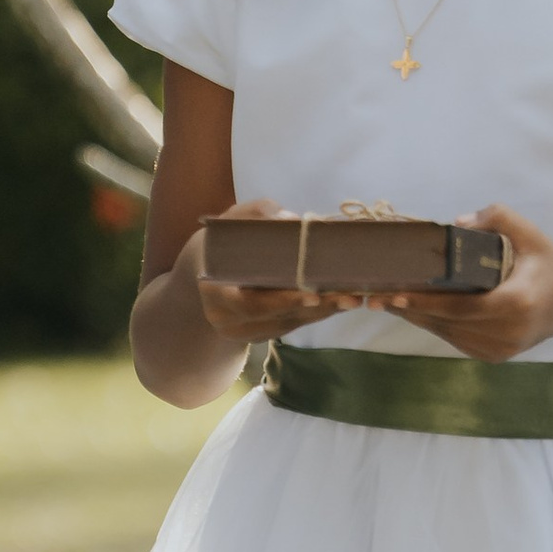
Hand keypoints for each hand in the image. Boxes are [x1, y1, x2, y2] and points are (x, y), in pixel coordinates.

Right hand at [183, 201, 358, 345]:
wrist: (199, 280)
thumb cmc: (217, 245)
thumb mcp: (228, 223)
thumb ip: (257, 215)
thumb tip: (293, 221)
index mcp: (213, 291)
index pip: (251, 303)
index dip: (283, 300)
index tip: (314, 293)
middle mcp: (225, 319)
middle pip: (278, 316)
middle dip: (316, 306)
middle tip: (349, 295)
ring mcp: (241, 333)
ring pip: (289, 323)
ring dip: (322, 311)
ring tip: (353, 296)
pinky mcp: (257, 336)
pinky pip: (291, 324)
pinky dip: (315, 312)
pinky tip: (339, 299)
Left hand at [381, 205, 552, 358]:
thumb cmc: (548, 261)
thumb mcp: (528, 232)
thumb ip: (495, 218)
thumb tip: (455, 224)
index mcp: (516, 303)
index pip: (460, 306)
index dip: (424, 300)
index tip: (393, 292)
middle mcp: (508, 332)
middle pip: (447, 323)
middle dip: (410, 308)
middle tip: (375, 294)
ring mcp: (501, 350)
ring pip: (448, 334)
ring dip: (418, 318)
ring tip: (388, 300)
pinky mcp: (496, 357)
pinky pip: (457, 340)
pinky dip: (436, 325)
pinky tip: (416, 310)